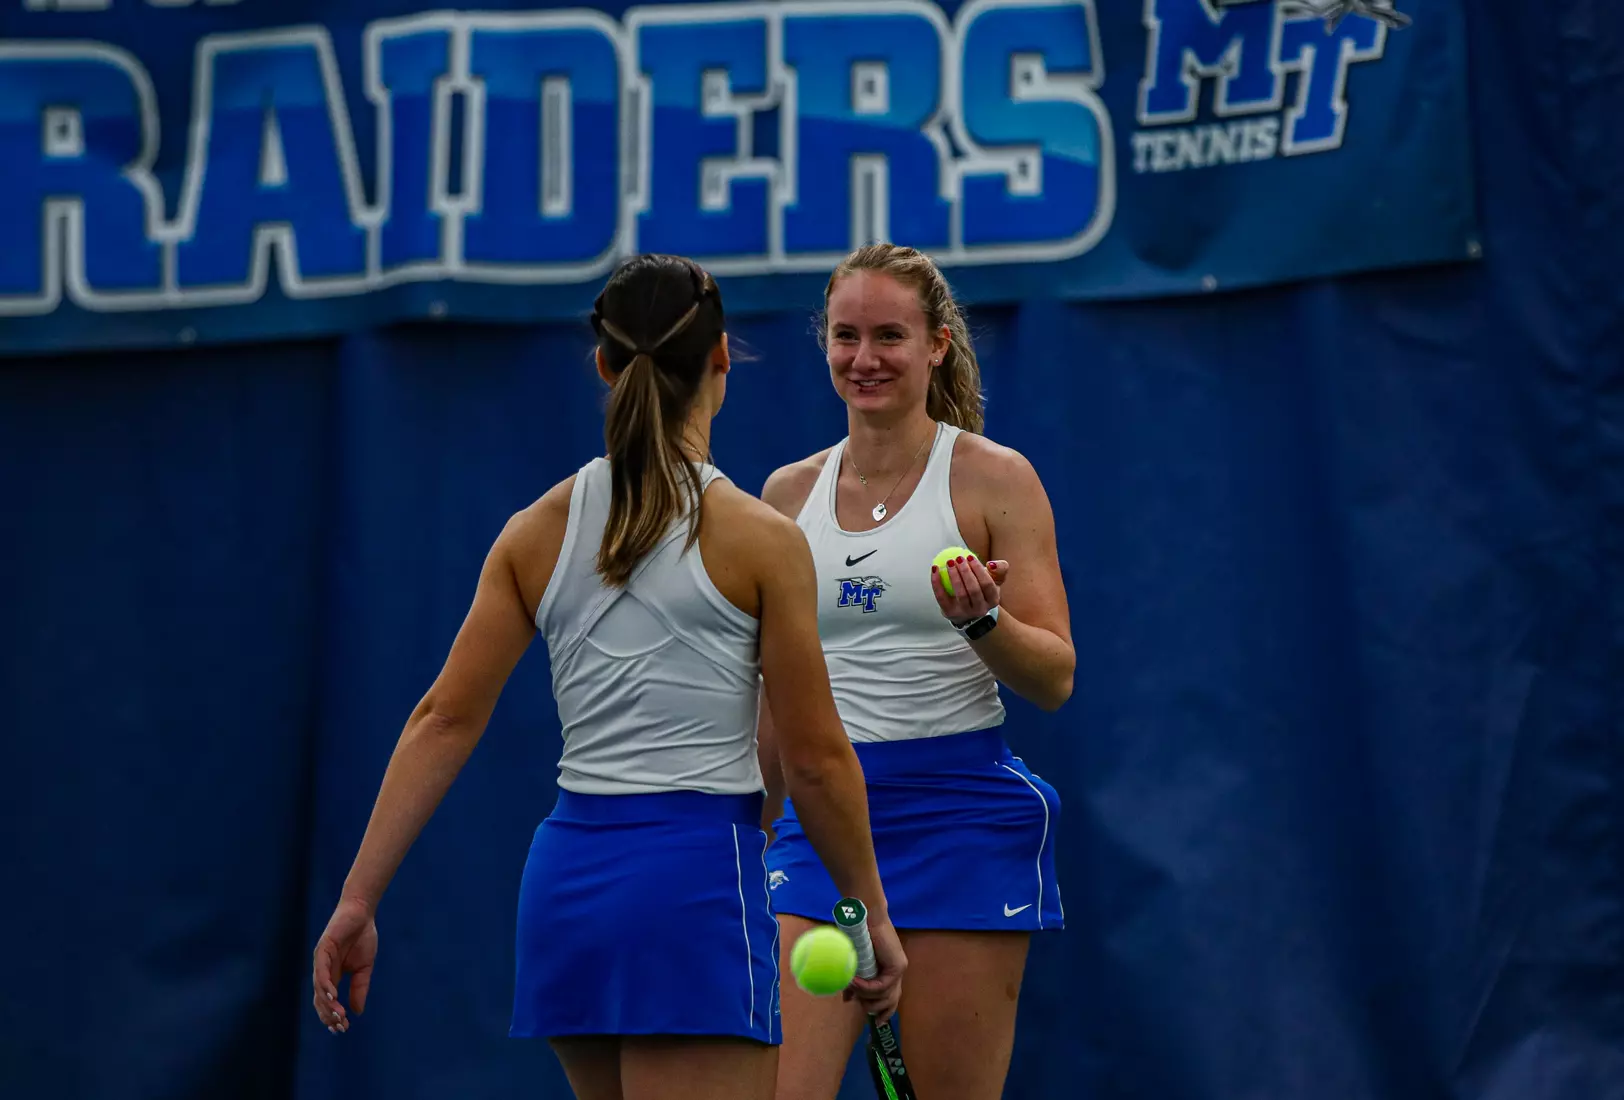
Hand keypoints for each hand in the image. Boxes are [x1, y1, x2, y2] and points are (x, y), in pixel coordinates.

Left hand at [311, 897, 376, 1034]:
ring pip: (319, 988)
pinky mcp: (322, 950)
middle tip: (340, 1026)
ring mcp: (321, 961)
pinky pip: (321, 971)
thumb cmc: (363, 937)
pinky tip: (332, 996)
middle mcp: (323, 971)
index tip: (343, 1028)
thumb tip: (357, 1012)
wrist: (362, 913)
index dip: (332, 1015)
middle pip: (320, 999)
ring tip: (337, 1016)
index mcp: (332, 976)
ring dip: (327, 1004)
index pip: (327, 1001)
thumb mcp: (364, 968)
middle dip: (328, 1015)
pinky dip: (325, 985)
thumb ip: (359, 988)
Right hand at [844, 914, 906, 1023]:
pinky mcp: (898, 966)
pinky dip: (866, 987)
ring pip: (885, 996)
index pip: (892, 999)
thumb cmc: (858, 936)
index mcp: (888, 972)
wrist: (866, 917)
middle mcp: (896, 972)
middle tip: (859, 1003)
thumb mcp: (855, 965)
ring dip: (865, 996)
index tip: (876, 1023)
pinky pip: (882, 986)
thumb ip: (855, 983)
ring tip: (852, 987)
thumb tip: (847, 1000)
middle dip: (874, 1008)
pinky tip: (854, 982)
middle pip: (891, 1002)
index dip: (885, 1013)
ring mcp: (899, 969)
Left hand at [930, 553, 1007, 624]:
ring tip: (950, 562)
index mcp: (993, 600)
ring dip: (954, 576)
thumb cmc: (982, 590)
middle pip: (974, 590)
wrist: (969, 611)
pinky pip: (942, 597)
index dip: (979, 570)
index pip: (987, 584)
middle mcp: (980, 609)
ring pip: (960, 594)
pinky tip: (935, 569)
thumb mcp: (995, 580)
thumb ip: (999, 569)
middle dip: (966, 572)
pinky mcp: (950, 613)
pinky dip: (937, 582)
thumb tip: (991, 564)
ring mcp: (965, 613)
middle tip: (959, 558)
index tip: (970, 557)